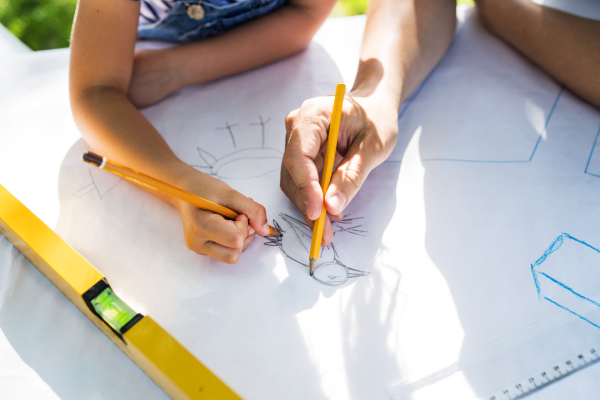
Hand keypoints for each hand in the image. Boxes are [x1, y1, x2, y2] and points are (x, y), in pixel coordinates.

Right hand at [175, 171, 269, 263]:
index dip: (243, 225)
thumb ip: (252, 209)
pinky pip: (228, 253)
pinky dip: (234, 241)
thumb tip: (265, 230)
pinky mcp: (204, 250)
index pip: (235, 240)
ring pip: (233, 256)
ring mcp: (200, 249)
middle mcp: (198, 243)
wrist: (184, 191)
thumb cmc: (203, 189)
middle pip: (234, 254)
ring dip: (240, 239)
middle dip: (242, 236)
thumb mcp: (230, 193)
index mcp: (200, 227)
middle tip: (236, 218)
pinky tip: (228, 226)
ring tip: (232, 220)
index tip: (237, 213)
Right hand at [280, 92, 397, 245]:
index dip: (307, 188)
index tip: (318, 213)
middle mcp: (297, 126)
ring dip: (309, 206)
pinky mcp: (300, 154)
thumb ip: (351, 176)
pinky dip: (313, 199)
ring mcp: (295, 140)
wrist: (373, 106)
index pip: (299, 156)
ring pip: (294, 181)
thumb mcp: (372, 147)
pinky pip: (301, 181)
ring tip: (329, 227)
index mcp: (313, 115)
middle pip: (293, 172)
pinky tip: (328, 211)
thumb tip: (331, 206)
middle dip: (308, 204)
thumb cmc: (376, 118)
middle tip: (324, 233)